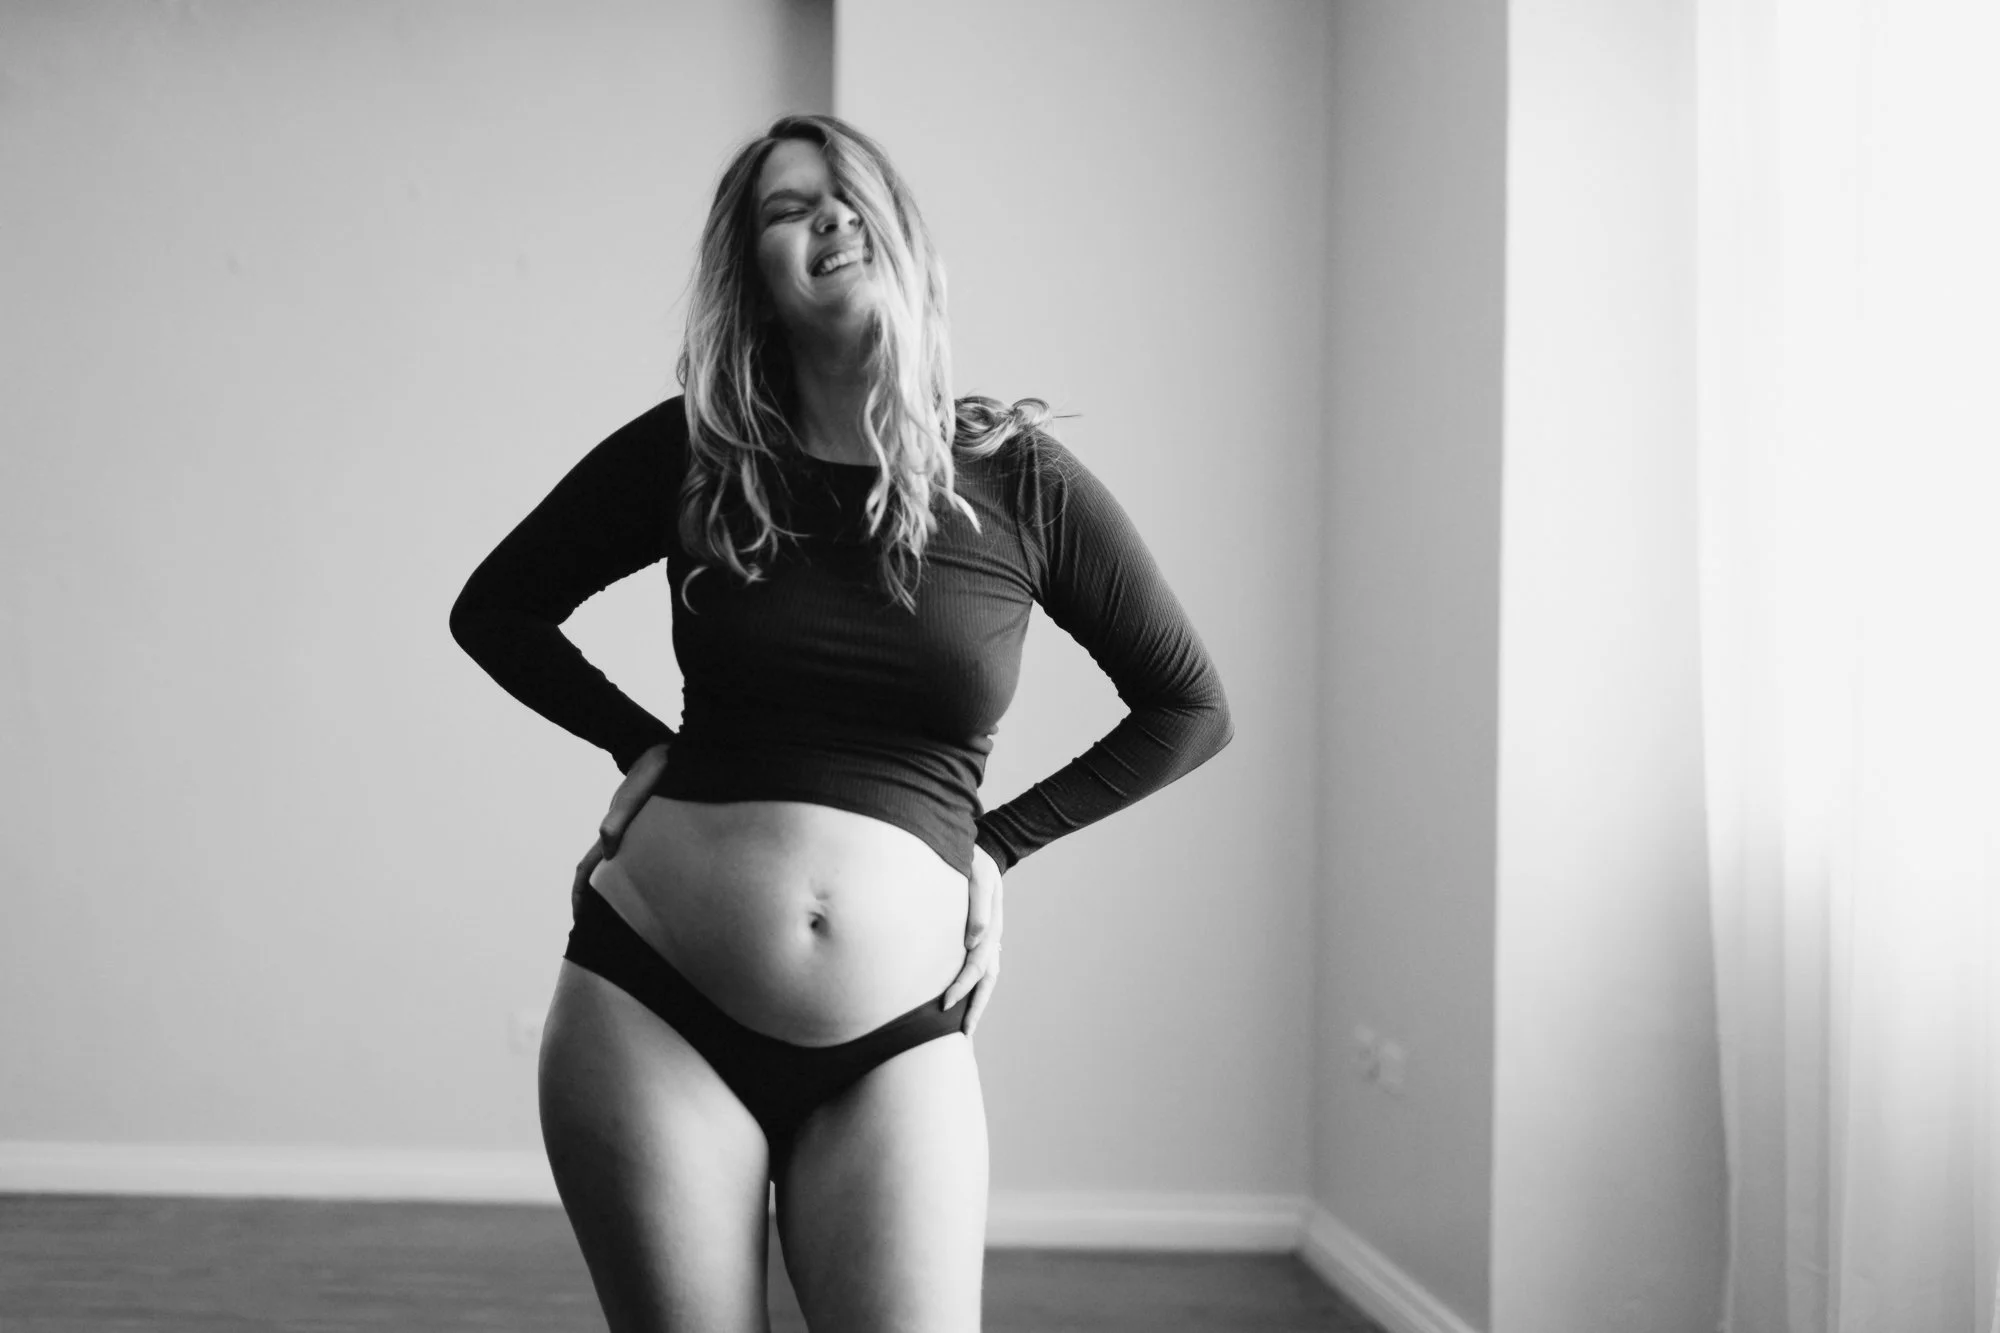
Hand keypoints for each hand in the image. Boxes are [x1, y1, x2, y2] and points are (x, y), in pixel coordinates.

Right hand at [572, 743, 669, 915]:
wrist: (661, 752)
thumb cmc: (650, 773)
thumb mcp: (634, 795)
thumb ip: (619, 819)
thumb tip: (607, 848)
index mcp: (609, 834)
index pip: (585, 871)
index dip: (579, 895)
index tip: (579, 919)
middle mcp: (616, 837)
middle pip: (595, 875)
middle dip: (592, 902)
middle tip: (596, 930)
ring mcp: (630, 835)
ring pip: (614, 870)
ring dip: (610, 893)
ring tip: (621, 919)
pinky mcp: (646, 831)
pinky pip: (633, 861)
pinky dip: (631, 879)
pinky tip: (648, 890)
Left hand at [941, 845, 1003, 1036]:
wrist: (982, 850)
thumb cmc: (973, 861)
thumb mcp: (977, 876)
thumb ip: (976, 907)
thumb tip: (973, 942)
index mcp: (991, 927)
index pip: (977, 966)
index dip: (962, 987)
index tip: (944, 1005)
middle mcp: (992, 937)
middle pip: (986, 980)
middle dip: (974, 1008)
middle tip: (961, 1035)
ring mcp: (989, 938)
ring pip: (987, 978)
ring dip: (978, 1003)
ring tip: (967, 1029)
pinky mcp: (981, 937)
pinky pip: (980, 968)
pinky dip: (975, 987)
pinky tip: (964, 1000)